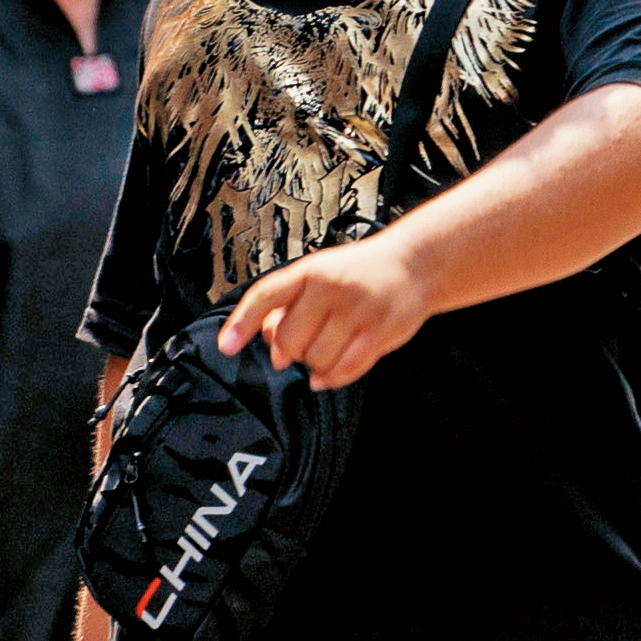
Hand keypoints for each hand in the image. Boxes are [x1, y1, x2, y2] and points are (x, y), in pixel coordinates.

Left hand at [221, 233, 437, 390]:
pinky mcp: (381, 331)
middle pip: (290, 340)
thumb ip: (289, 304)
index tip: (226, 347)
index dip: (241, 324)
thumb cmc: (361, 272)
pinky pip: (346, 368)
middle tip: (303, 347)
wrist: (414, 262)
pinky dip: (332, 378)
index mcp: (310, 270)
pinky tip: (328, 375)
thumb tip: (269, 343)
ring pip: (317, 358)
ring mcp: (358, 309)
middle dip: (290, 351)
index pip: (265, 297)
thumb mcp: (319, 274)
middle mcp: (333, 287)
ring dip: (315, 364)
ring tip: (326, 350)